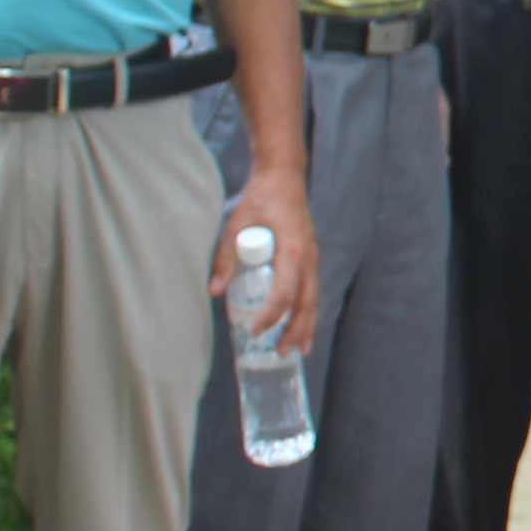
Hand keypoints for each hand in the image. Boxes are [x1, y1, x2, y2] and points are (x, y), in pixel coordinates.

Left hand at [212, 172, 318, 351]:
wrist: (283, 177)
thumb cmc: (260, 200)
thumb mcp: (235, 225)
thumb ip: (226, 258)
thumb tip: (216, 290)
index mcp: (291, 251)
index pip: (284, 292)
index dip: (271, 315)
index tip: (255, 329)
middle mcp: (308, 257)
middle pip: (307, 302)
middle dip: (296, 330)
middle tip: (282, 353)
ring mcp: (313, 257)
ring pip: (314, 298)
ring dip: (307, 325)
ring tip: (299, 350)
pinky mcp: (311, 257)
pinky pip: (313, 289)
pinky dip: (309, 310)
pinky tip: (302, 325)